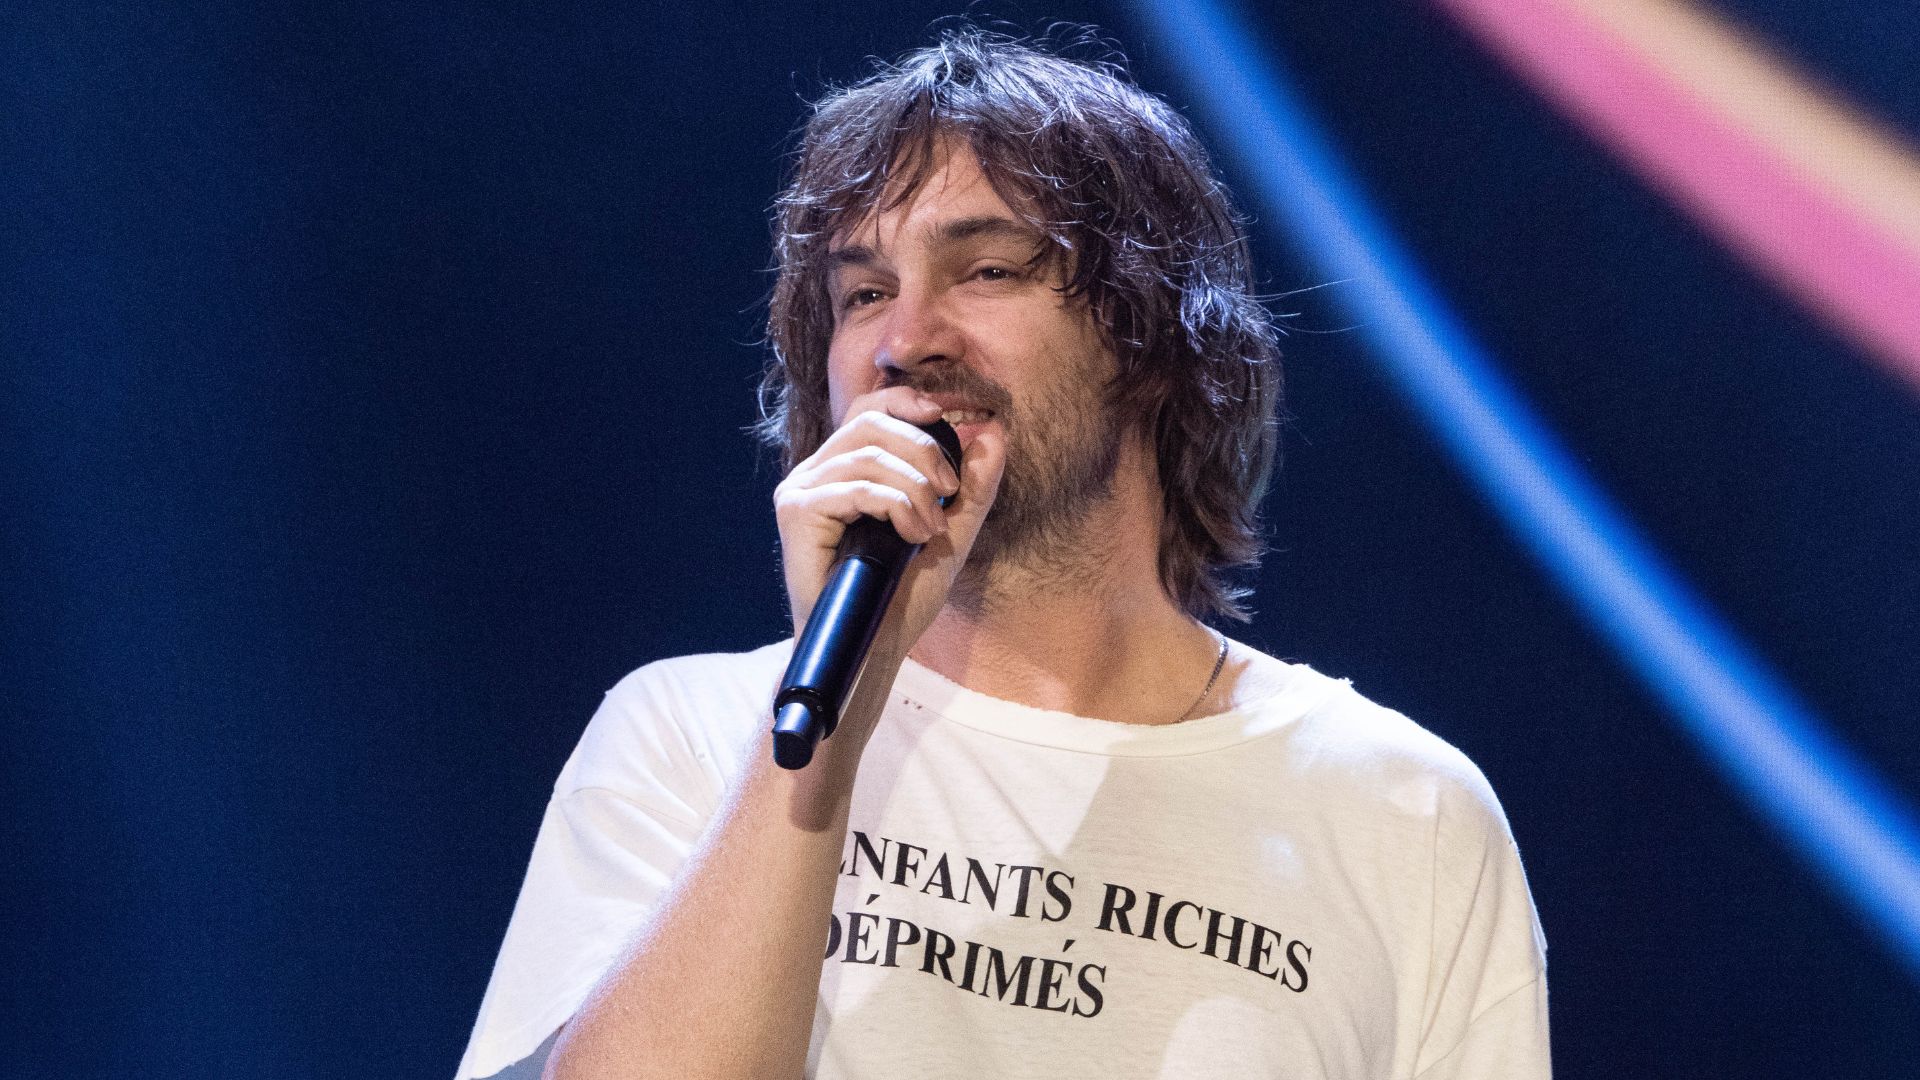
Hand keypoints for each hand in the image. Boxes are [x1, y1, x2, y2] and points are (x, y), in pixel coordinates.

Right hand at [774, 386, 1005, 667]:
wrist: (871, 649)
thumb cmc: (901, 597)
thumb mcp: (950, 533)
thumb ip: (972, 486)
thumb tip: (994, 430)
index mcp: (843, 469)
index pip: (872, 409)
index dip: (910, 400)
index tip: (951, 414)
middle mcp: (815, 472)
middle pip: (870, 421)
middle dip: (922, 447)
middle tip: (949, 490)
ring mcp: (800, 490)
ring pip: (867, 454)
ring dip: (913, 488)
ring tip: (930, 530)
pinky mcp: (795, 513)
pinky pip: (855, 487)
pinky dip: (894, 506)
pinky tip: (911, 536)